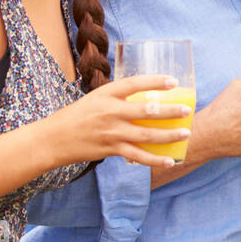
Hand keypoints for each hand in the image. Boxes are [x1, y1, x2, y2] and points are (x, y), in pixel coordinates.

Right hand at [43, 74, 192, 168]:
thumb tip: (147, 94)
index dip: (155, 81)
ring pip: (146, 135)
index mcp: (107, 94)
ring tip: (186, 133)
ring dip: (169, 135)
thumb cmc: (77, 115)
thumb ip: (119, 96)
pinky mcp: (111, 149)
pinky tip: (169, 160)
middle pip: (147, 111)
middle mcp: (111, 112)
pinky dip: (155, 159)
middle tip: (188, 110)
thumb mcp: (96, 98)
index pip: (135, 83)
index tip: (174, 81)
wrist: (53, 139)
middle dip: (170, 111)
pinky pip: (137, 156)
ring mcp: (112, 132)